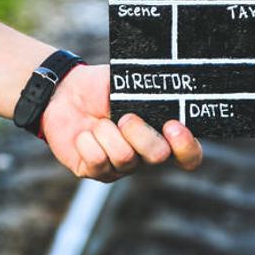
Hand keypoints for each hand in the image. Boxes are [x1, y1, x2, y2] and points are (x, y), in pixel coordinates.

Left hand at [40, 64, 202, 181]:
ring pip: (126, 159)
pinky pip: (98, 163)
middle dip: (140, 133)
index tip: (172, 126)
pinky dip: (87, 142)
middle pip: (158, 156)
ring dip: (108, 133)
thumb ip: (148, 90)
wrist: (64, 93)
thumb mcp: (128, 84)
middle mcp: (145, 155)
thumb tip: (163, 89)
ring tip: (98, 122)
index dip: (186, 146)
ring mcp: (121, 166)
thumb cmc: (102, 87)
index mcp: (161, 133)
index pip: (189, 155)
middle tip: (124, 117)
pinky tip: (83, 135)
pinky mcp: (95, 171)